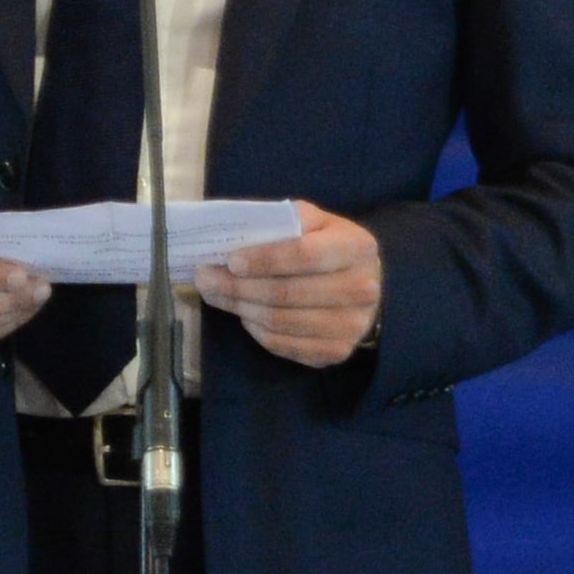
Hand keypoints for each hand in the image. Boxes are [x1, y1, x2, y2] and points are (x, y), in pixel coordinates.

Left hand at [197, 201, 382, 368]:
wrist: (368, 288)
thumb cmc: (332, 247)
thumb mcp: (318, 222)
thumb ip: (287, 220)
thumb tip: (240, 234)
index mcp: (357, 247)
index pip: (306, 255)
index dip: (265, 259)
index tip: (231, 261)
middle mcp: (361, 290)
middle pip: (287, 293)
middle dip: (239, 287)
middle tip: (205, 279)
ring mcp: (351, 326)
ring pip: (281, 321)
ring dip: (240, 308)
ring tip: (215, 295)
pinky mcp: (336, 352)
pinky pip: (284, 345)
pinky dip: (256, 331)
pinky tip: (244, 315)